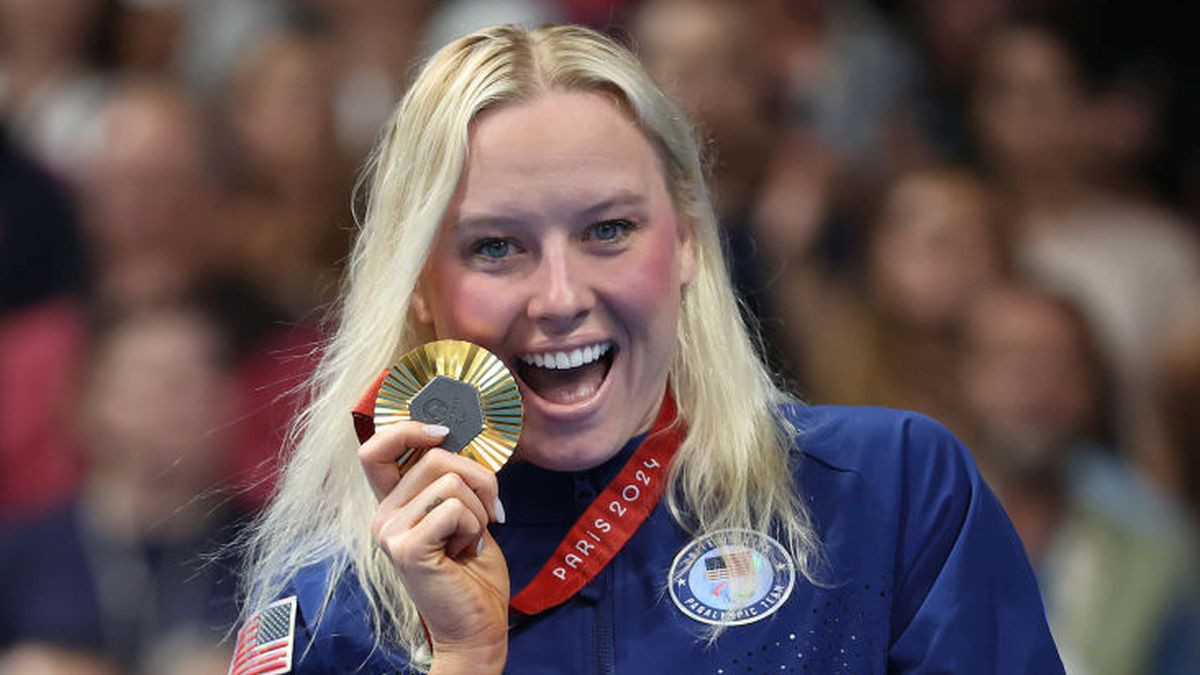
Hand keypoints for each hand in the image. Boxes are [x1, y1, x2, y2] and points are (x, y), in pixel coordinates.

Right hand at [359, 423, 508, 672]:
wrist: (477, 626)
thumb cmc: (473, 570)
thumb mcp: (463, 511)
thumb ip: (452, 479)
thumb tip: (460, 437)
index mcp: (393, 504)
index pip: (375, 449)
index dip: (407, 428)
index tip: (444, 432)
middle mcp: (383, 515)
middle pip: (434, 456)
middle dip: (479, 478)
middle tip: (491, 510)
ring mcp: (390, 532)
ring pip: (449, 481)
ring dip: (478, 508)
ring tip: (471, 539)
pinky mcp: (407, 549)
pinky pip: (453, 508)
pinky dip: (474, 526)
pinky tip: (466, 551)